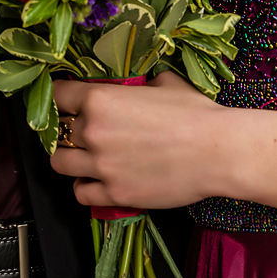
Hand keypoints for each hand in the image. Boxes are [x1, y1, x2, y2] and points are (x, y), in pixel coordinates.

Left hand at [52, 73, 224, 209]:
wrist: (218, 151)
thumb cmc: (197, 114)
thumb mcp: (165, 84)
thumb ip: (139, 85)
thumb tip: (138, 86)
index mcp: (101, 99)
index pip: (58, 95)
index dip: (61, 98)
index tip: (66, 103)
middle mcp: (93, 131)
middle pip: (57, 132)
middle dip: (67, 131)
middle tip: (81, 132)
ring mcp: (101, 165)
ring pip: (60, 163)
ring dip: (70, 159)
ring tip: (85, 158)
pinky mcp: (114, 193)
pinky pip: (80, 192)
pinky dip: (85, 187)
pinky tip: (98, 180)